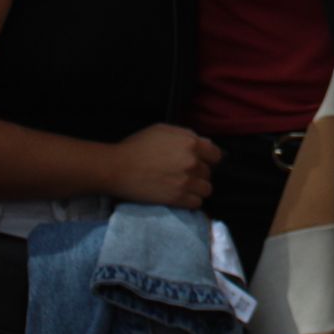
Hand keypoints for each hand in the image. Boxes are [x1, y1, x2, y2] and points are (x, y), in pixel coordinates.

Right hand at [106, 124, 220, 208]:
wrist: (117, 168)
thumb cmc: (137, 146)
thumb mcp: (163, 130)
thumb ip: (186, 135)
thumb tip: (204, 143)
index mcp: (191, 143)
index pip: (216, 155)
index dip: (208, 159)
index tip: (200, 163)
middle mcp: (193, 162)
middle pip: (209, 173)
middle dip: (200, 174)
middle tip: (185, 175)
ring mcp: (186, 181)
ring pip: (206, 189)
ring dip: (197, 189)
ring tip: (184, 188)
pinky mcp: (177, 198)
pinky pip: (196, 203)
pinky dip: (191, 201)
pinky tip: (180, 197)